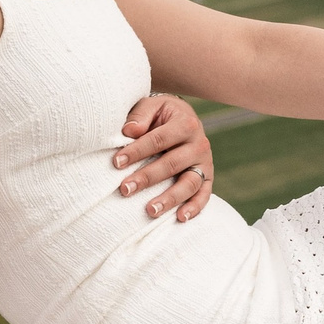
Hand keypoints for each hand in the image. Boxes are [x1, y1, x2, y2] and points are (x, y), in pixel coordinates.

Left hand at [113, 94, 213, 221]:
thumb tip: (129, 131)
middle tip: (125, 189)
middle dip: (147, 178)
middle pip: (172, 163)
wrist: (183, 117)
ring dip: (170, 198)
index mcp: (185, 123)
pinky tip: (180, 218)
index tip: (116, 162)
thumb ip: (140, 116)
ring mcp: (205, 162)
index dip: (137, 151)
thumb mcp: (152, 106)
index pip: (158, 139)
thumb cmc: (160, 115)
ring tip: (150, 210)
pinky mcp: (207, 177)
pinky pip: (204, 194)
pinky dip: (195, 207)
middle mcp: (199, 143)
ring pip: (189, 183)